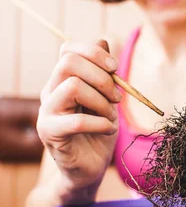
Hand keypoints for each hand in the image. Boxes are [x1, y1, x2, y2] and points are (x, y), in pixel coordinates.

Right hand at [37, 39, 120, 197]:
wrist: (90, 167)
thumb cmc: (99, 131)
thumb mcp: (107, 98)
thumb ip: (103, 72)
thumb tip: (102, 39)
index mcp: (63, 80)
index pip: (68, 49)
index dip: (93, 52)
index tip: (115, 68)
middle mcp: (50, 92)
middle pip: (68, 62)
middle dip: (101, 76)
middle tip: (117, 97)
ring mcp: (47, 112)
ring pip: (72, 86)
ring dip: (101, 101)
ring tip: (111, 116)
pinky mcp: (50, 133)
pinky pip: (76, 121)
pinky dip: (100, 123)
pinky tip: (108, 130)